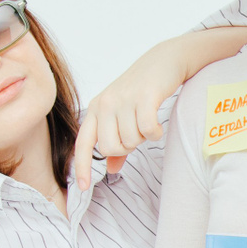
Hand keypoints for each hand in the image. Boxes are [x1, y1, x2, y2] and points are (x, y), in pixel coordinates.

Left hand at [73, 46, 177, 189]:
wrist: (164, 60)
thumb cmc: (143, 90)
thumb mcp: (123, 113)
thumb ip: (116, 141)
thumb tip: (111, 169)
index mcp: (96, 108)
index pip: (83, 143)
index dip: (82, 166)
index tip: (82, 187)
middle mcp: (105, 104)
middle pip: (109, 148)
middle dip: (126, 147)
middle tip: (136, 132)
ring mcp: (124, 100)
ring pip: (131, 141)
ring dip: (143, 137)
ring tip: (147, 121)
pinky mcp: (144, 97)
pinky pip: (148, 131)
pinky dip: (155, 133)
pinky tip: (157, 123)